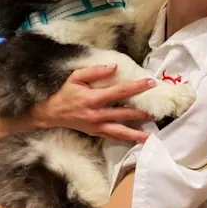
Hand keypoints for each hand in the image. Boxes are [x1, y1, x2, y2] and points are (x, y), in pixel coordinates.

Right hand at [32, 64, 153, 141]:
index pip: (119, 91)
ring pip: (120, 131)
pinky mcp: (95, 133)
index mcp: (93, 98)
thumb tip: (114, 67)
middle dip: (141, 112)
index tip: (150, 83)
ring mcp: (96, 126)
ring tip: (150, 134)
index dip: (136, 87)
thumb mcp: (75, 77)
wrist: (49, 113)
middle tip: (157, 111)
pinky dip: (125, 139)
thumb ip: (95, 71)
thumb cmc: (63, 92)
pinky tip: (136, 140)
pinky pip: (112, 137)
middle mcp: (96, 114)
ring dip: (136, 133)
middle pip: (124, 113)